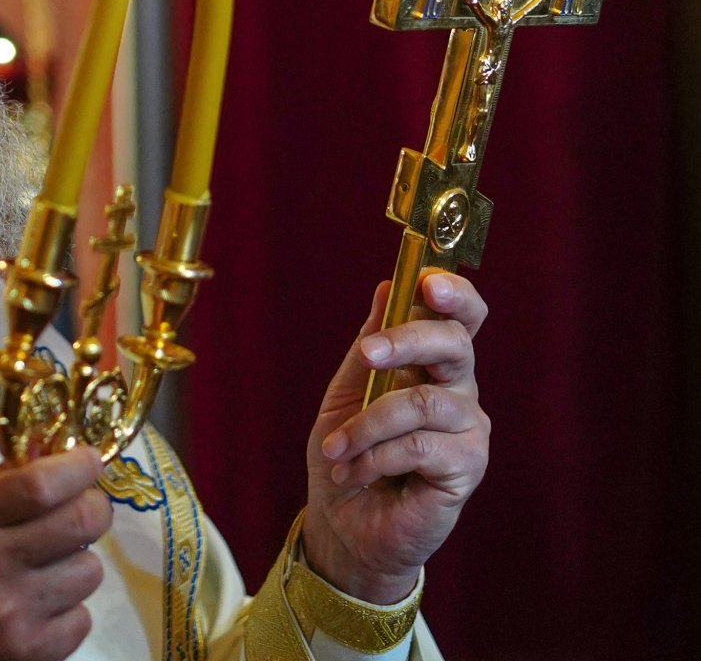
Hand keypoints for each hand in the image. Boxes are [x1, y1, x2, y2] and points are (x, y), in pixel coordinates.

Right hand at [0, 445, 111, 660]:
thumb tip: (46, 450)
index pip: (40, 484)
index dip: (78, 467)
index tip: (90, 460)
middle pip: (79, 523)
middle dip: (94, 508)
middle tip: (87, 506)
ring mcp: (12, 615)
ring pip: (89, 572)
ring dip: (78, 563)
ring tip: (50, 565)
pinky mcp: (27, 654)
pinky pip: (81, 620)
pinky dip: (69, 610)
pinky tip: (41, 605)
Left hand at [301, 271, 489, 603]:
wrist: (343, 524)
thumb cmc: (346, 453)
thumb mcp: (347, 390)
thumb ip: (370, 342)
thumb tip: (386, 286)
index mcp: (433, 363)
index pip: (461, 317)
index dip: (454, 293)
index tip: (427, 281)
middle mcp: (459, 390)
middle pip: (455, 343)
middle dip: (408, 339)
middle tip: (367, 353)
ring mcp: (469, 429)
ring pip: (425, 402)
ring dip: (369, 423)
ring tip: (336, 448)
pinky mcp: (467, 468)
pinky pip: (420, 445)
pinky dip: (376, 455)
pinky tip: (354, 472)